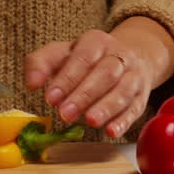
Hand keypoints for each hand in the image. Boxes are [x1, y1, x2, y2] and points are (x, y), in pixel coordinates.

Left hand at [25, 17, 173, 139]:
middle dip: (85, 94)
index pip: (84, 57)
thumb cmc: (85, 60)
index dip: (68, 78)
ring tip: (90, 122)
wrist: (125, 58)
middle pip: (106, 72)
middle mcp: (119, 55)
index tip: (51, 98)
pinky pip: (136, 108)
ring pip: (124, 90)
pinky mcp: (142, 95)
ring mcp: (134, 75)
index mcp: (97, 41)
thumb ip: (40, 64)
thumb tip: (31, 83)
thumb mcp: (61, 54)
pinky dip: (124, 121)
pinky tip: (111, 131)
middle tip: (65, 114)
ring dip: (107, 107)